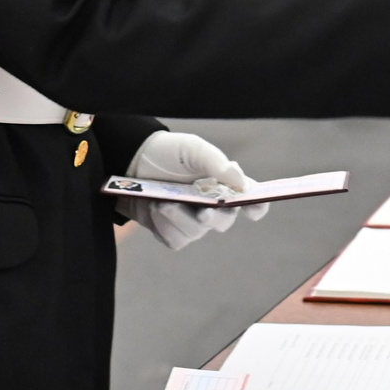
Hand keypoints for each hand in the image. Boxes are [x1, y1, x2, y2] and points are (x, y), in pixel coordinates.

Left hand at [120, 130, 265, 250]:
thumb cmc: (168, 152)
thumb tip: (240, 182)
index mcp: (224, 183)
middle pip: (224, 221)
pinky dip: (165, 227)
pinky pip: (176, 240)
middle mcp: (212, 205)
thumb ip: (216, 163)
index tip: (254, 209)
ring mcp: (192, 220)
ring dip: (180, 218)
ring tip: (162, 202)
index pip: (250, 199)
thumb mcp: (192, 149)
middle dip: (213, 218)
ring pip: (197, 232)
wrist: (132, 161)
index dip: (257, 206)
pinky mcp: (171, 231)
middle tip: (203, 212)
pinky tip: (155, 210)